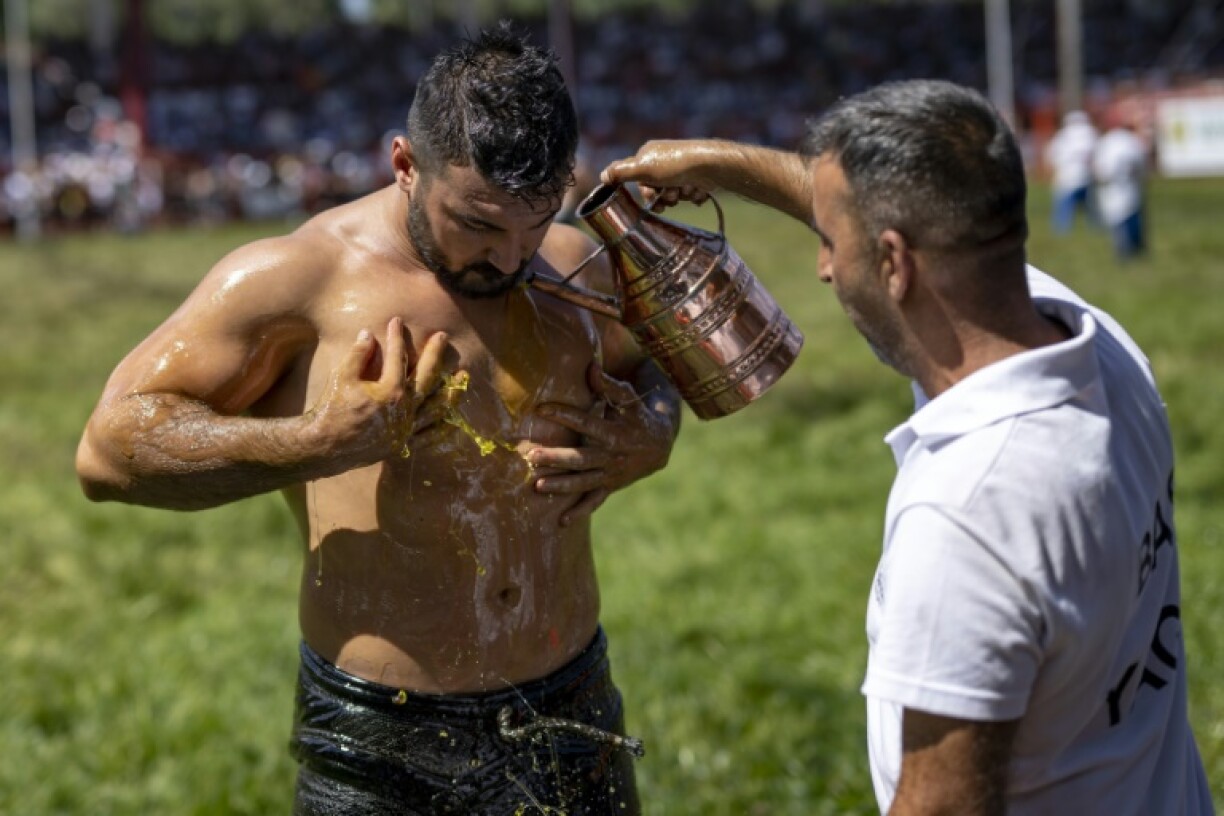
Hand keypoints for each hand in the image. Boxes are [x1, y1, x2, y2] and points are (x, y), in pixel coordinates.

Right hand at [306, 317, 450, 467]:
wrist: (324, 447)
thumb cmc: (332, 410)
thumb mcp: (342, 377)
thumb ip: (358, 355)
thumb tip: (368, 334)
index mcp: (390, 392)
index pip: (397, 358)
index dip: (396, 338)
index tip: (397, 321)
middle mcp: (404, 410)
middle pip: (427, 377)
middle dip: (435, 354)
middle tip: (442, 336)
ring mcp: (407, 429)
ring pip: (436, 408)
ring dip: (451, 390)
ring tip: (463, 376)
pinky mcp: (404, 445)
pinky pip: (430, 436)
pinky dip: (443, 428)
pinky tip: (453, 419)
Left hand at [529, 362, 676, 526]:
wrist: (659, 446)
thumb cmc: (637, 416)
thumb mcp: (628, 400)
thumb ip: (609, 386)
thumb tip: (591, 366)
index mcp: (614, 433)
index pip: (586, 423)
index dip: (565, 415)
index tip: (542, 409)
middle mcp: (611, 457)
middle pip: (581, 458)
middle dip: (556, 458)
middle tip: (532, 456)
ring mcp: (610, 475)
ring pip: (583, 482)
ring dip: (561, 485)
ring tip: (537, 486)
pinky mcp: (609, 486)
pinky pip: (594, 501)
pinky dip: (580, 512)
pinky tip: (561, 522)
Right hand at [601, 139, 716, 210]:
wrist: (709, 166)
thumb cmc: (673, 166)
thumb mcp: (642, 169)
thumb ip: (620, 172)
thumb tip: (602, 176)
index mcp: (649, 155)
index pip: (639, 180)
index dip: (646, 192)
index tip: (653, 197)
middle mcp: (664, 160)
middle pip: (657, 189)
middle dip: (665, 196)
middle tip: (673, 194)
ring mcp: (681, 169)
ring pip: (674, 193)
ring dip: (680, 196)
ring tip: (687, 189)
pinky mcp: (697, 178)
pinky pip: (690, 194)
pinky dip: (694, 195)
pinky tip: (698, 189)